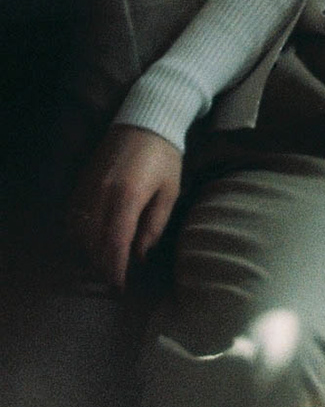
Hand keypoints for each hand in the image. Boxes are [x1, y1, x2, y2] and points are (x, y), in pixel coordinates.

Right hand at [70, 124, 183, 289]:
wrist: (145, 120)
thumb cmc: (165, 157)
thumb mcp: (170, 192)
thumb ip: (154, 225)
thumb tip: (140, 255)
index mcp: (127, 197)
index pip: (114, 244)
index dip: (115, 269)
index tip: (119, 286)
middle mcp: (102, 194)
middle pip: (93, 242)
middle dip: (103, 265)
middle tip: (115, 278)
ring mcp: (88, 187)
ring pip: (79, 231)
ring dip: (89, 251)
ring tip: (105, 261)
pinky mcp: (81, 181)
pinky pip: (72, 216)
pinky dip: (79, 233)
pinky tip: (91, 240)